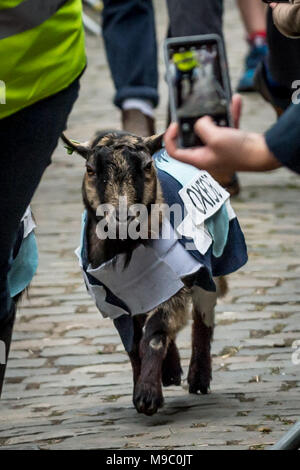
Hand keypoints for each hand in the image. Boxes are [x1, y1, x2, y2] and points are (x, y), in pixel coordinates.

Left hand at [164, 94, 280, 172]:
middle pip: (191, 138)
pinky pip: (226, 125)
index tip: (175, 124)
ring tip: (217, 103)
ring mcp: (218, 148)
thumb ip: (202, 127)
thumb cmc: (239, 152)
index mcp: (199, 159)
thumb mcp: (215, 137)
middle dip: (193, 122)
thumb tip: (201, 121)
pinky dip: (229, 114)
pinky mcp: (230, 142)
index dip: (170, 138)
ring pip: (209, 129)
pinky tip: (235, 101)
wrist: (264, 155)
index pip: (175, 152)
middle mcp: (207, 155)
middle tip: (194, 111)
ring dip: (214, 115)